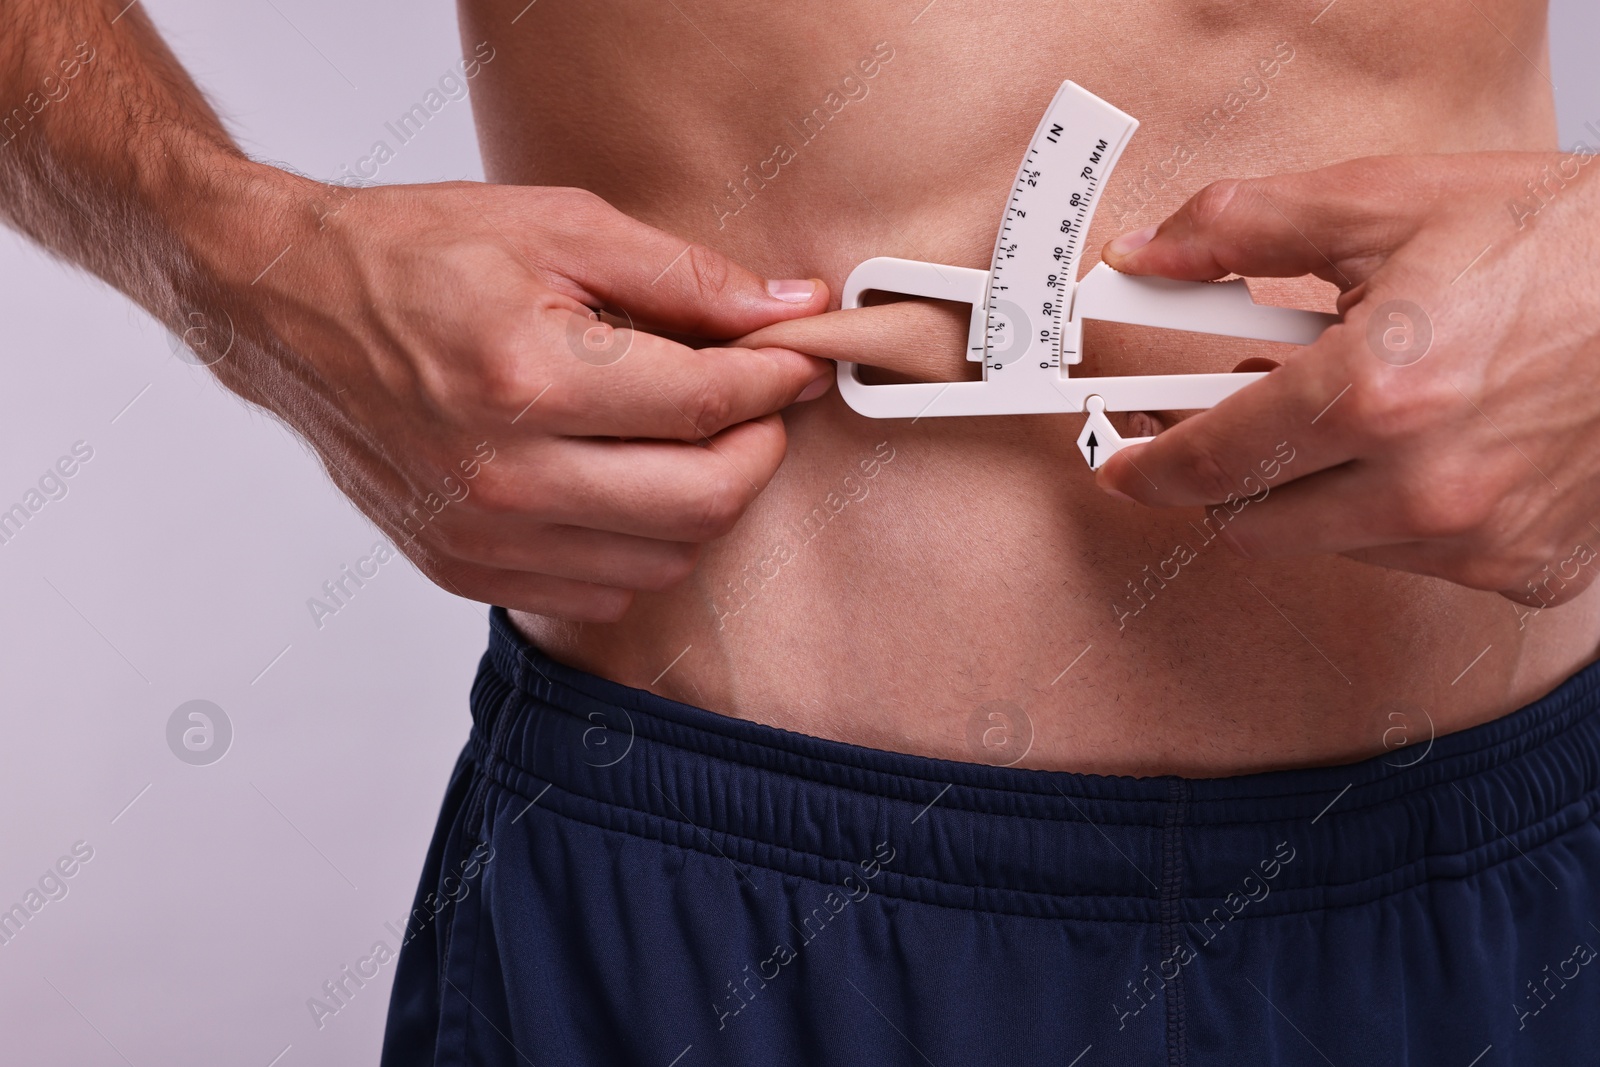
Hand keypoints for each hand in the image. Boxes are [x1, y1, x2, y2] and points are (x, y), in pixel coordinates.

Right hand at [187, 170, 832, 620]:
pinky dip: (639, 545)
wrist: (287, 307)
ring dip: (701, 500)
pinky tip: (624, 483)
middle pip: (702, 502)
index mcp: (527, 374)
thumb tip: (791, 310)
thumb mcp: (559, 228)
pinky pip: (601, 592)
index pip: (709, 404)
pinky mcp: (462, 568)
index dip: (777, 382)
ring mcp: (479, 534)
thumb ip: (685, 277)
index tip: (797, 361)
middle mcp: (503, 473)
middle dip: (758, 451)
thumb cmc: (417, 255)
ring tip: (685, 437)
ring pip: (662, 558)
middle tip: (759, 407)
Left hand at [1095, 153, 1599, 606]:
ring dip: (1311, 489)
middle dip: (1224, 475)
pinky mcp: (1525, 570)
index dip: (1145, 465)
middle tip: (1231, 414)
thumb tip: (1147, 256)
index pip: (1212, 462)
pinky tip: (1419, 448)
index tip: (1119, 462)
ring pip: (1327, 545)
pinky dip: (1389, 512)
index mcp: (1380, 393)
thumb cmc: (1559, 242)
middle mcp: (1428, 487)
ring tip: (1350, 409)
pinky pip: (1410, 562)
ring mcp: (1480, 542)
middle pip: (1252, 524)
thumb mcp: (1387, 204)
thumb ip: (1241, 228)